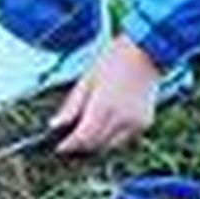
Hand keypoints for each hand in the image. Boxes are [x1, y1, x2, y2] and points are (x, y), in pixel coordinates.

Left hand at [50, 35, 162, 154]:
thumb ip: (72, 106)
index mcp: (104, 105)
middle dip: (80, 146)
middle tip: (67, 142)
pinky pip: (123, 139)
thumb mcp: (87, 79)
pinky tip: (104, 125)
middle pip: (95, 144)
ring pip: (110, 146)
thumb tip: (54, 125)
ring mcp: (136, 122)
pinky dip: (111, 137)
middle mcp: (122, 118)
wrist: (145, 52)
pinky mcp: (145, 123)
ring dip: (96, 143)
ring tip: (84, 134)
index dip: (69, 145)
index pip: (83, 137)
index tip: (58, 147)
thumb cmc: (112, 60)